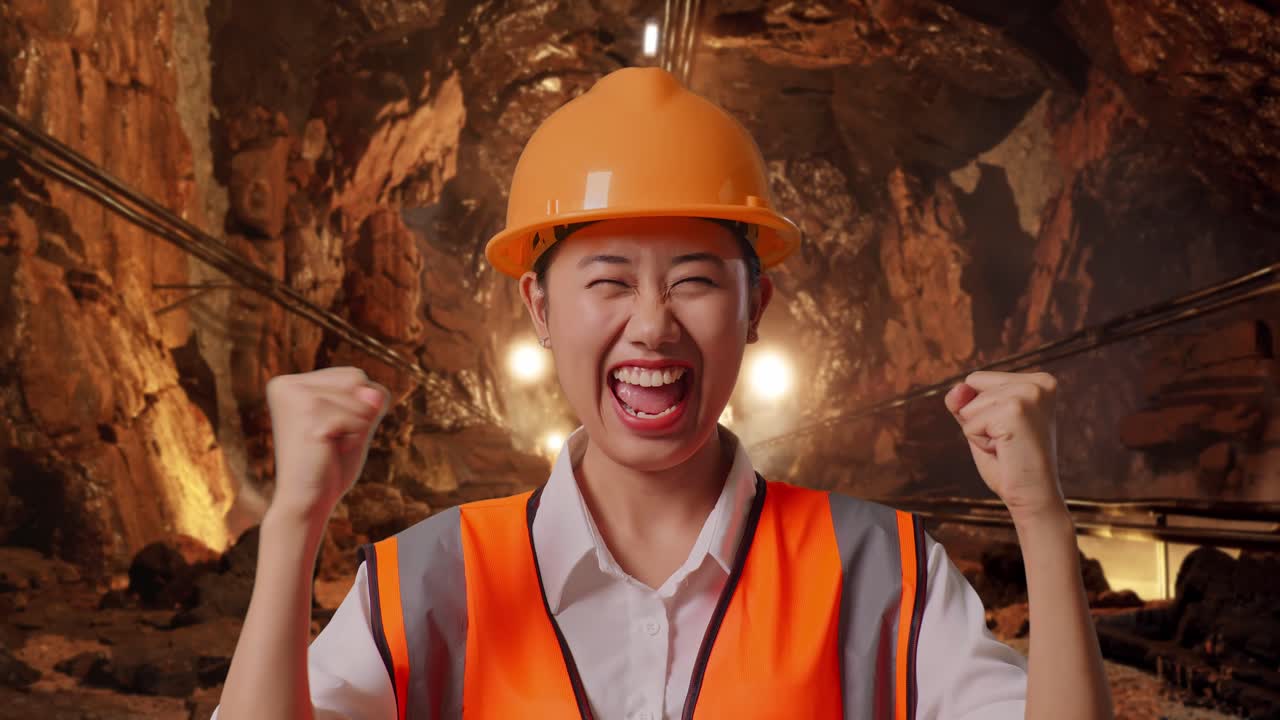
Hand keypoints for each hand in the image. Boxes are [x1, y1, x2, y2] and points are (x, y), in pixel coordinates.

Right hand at [264, 366, 388, 523]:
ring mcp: (294, 395)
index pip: (352, 376)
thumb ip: (369, 399)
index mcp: (290, 383)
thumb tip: (371, 394)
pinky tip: (328, 451)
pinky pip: (357, 416)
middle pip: (356, 378)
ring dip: (356, 427)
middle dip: (358, 413)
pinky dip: (354, 437)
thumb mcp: (356, 422)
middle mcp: (285, 383)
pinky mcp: (307, 412)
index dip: (356, 408)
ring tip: (328, 446)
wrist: (307, 503)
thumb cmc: (330, 465)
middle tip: (330, 441)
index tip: (330, 432)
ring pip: (359, 397)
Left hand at [944, 371, 1065, 522]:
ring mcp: (1029, 394)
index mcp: (1039, 380)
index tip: (1009, 430)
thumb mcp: (982, 422)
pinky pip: (970, 423)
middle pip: (972, 384)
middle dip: (979, 417)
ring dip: (979, 431)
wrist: (1033, 497)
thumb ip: (964, 401)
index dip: (982, 409)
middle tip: (1008, 441)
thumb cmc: (1010, 463)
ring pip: (969, 405)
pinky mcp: (1015, 410)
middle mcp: (1039, 383)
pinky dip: (979, 442)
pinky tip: (1005, 451)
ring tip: (1007, 446)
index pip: (977, 379)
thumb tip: (958, 387)